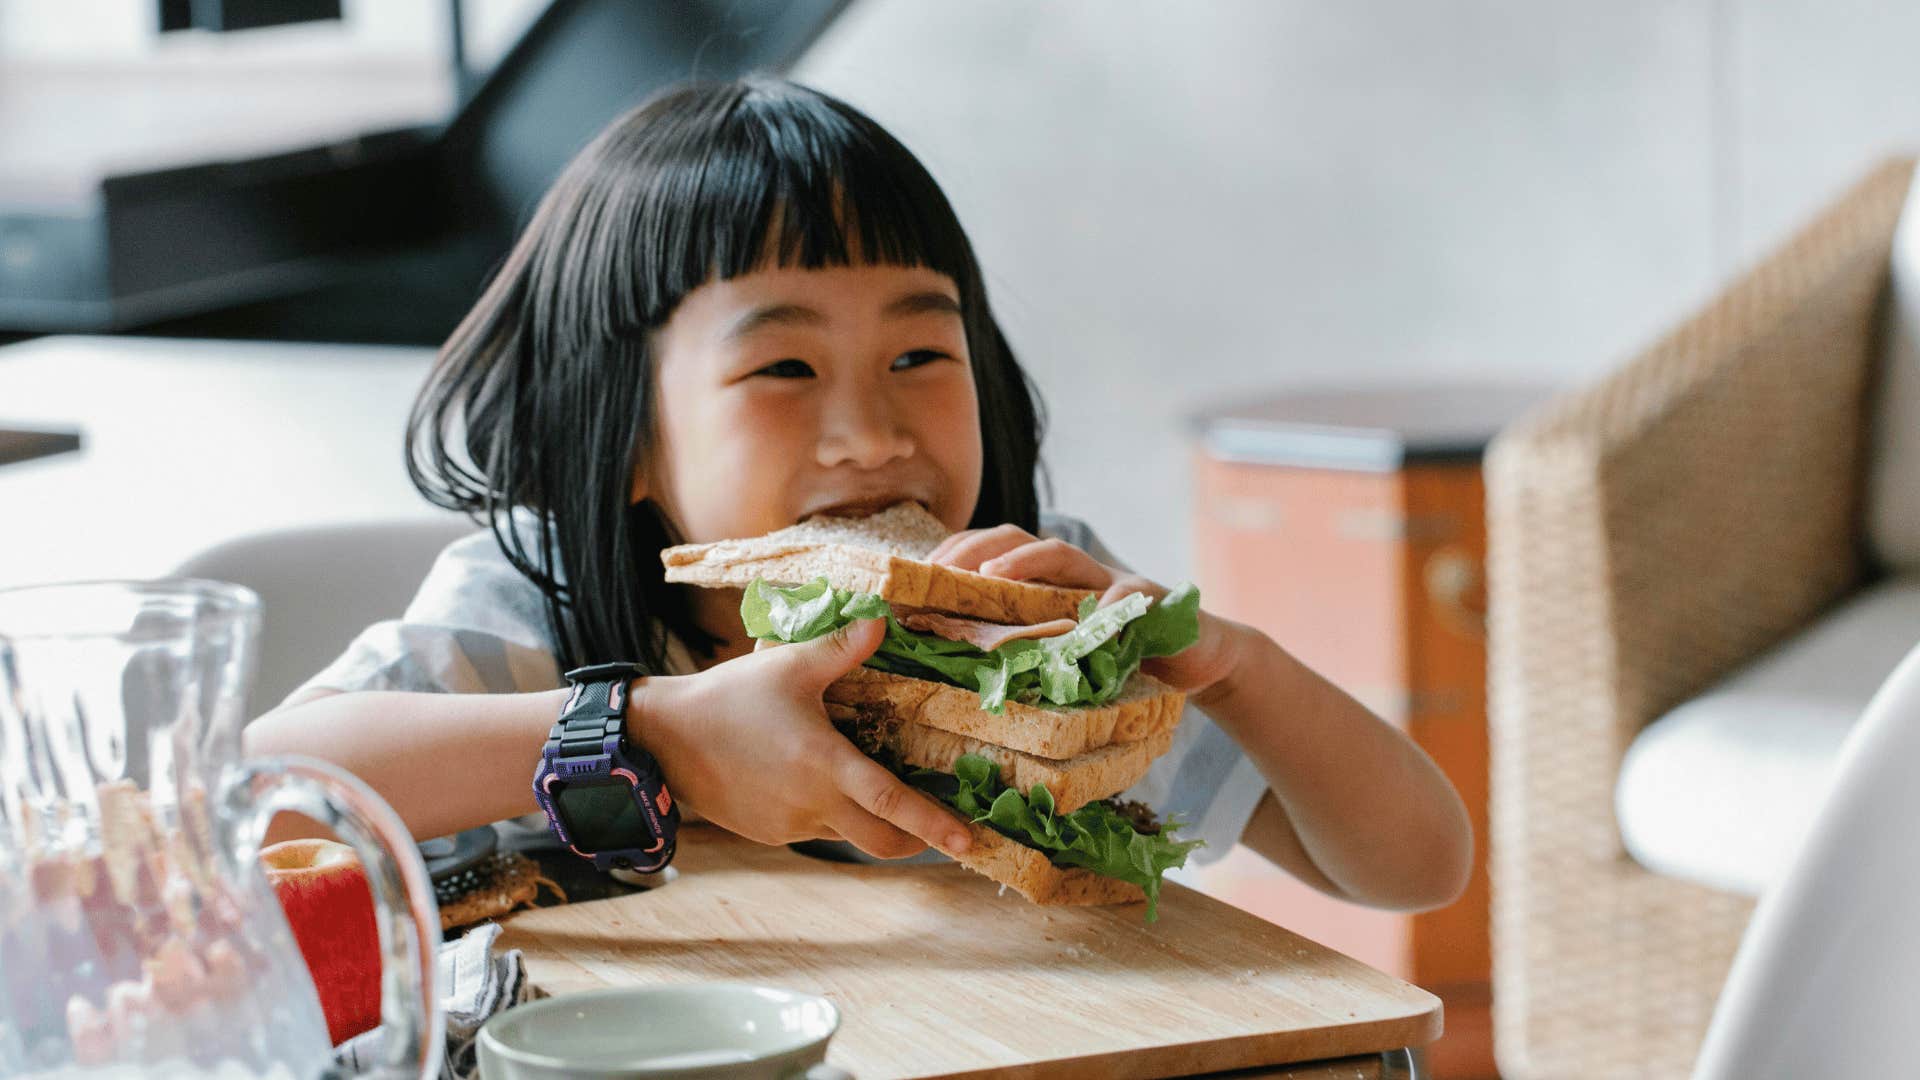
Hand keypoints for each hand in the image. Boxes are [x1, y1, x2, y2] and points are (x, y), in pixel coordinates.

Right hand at [630, 619, 971, 859]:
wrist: (667, 739)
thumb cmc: (731, 697)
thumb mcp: (789, 666)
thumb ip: (841, 648)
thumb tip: (884, 622)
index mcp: (825, 765)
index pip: (892, 803)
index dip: (933, 824)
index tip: (967, 840)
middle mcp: (813, 804)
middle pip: (881, 841)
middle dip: (916, 841)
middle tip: (941, 831)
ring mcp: (791, 825)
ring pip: (848, 836)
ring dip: (869, 823)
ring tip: (875, 793)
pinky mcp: (772, 833)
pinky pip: (816, 830)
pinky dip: (832, 817)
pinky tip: (819, 784)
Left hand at [928, 524, 1245, 699]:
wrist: (1200, 657)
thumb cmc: (1124, 661)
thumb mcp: (1066, 657)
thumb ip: (1028, 654)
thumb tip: (957, 676)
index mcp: (1050, 583)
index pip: (994, 553)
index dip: (957, 555)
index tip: (919, 573)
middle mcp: (1077, 573)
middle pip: (1020, 539)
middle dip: (977, 547)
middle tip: (943, 569)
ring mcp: (1113, 581)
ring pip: (1064, 555)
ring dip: (1026, 560)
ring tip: (993, 576)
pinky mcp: (1151, 601)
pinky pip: (1127, 599)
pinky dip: (1107, 609)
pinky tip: (1090, 623)